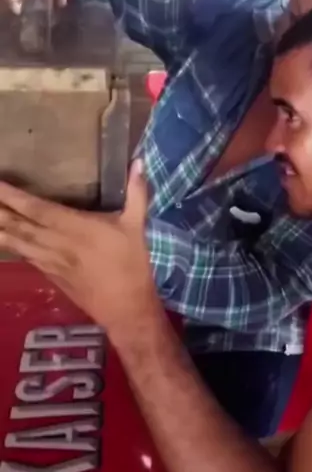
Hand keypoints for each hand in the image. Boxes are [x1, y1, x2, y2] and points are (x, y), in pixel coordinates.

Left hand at [0, 161, 158, 338]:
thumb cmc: (132, 266)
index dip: (14, 196)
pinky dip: (8, 245)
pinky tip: (1, 238)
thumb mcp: (137, 227)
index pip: (38, 209)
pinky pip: (23, 255)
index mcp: (77, 228)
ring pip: (16, 242)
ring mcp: (50, 261)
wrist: (125, 308)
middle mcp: (57, 243)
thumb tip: (138, 162)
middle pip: (19, 224)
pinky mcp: (49, 274)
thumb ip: (137, 193)